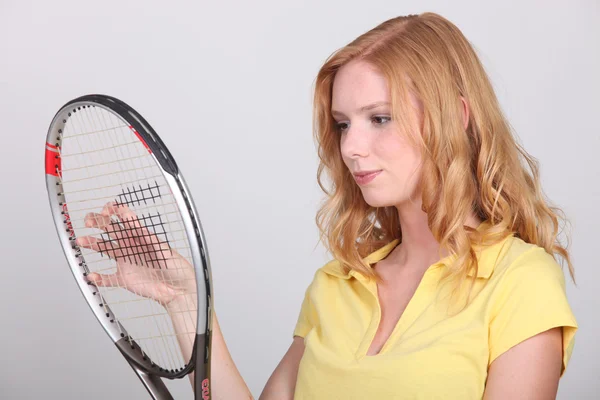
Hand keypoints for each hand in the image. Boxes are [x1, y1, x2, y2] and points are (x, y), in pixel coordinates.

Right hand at [76, 201, 196, 306]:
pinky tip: (91, 276)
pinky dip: (98, 278)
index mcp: (142, 237)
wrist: (179, 291)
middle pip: (111, 230)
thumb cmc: (177, 268)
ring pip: (105, 249)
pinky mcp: (125, 279)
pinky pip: (107, 278)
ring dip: (92, 244)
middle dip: (99, 222)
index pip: (126, 219)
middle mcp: (132, 247)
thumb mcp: (166, 251)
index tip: (108, 209)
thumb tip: (138, 226)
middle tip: (88, 220)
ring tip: (80, 240)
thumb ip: (151, 240)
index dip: (116, 211)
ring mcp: (127, 262)